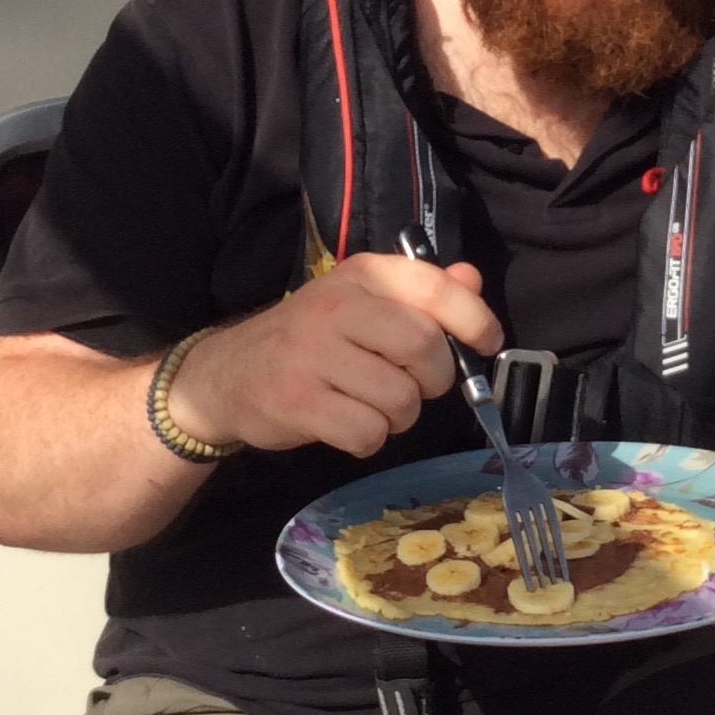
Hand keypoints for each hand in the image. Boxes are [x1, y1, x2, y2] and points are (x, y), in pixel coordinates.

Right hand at [170, 253, 500, 457]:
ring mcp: (314, 356)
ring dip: (401, 416)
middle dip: (435, 380)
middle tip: (416, 385)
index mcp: (360, 276)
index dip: (474, 319)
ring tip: (375, 406)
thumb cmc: (310, 339)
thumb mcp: (361, 302)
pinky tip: (350, 425)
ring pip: (401, 399)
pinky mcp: (299, 402)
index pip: (435, 289)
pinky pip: (368, 432)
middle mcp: (336, 307)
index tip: (487, 341)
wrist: (227, 374)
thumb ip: (419, 292)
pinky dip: (370, 439)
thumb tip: (472, 278)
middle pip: (425, 349)